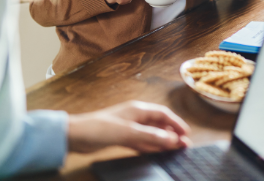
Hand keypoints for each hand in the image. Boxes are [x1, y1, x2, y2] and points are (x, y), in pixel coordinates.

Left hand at [68, 100, 191, 152]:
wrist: (77, 135)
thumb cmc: (100, 128)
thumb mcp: (128, 132)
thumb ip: (151, 136)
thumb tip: (172, 139)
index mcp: (138, 109)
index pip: (163, 114)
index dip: (176, 123)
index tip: (186, 134)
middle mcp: (135, 116)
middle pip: (158, 124)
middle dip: (171, 133)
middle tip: (183, 145)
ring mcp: (129, 127)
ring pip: (151, 134)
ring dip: (162, 141)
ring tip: (174, 150)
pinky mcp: (122, 137)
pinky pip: (141, 142)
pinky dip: (150, 147)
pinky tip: (157, 153)